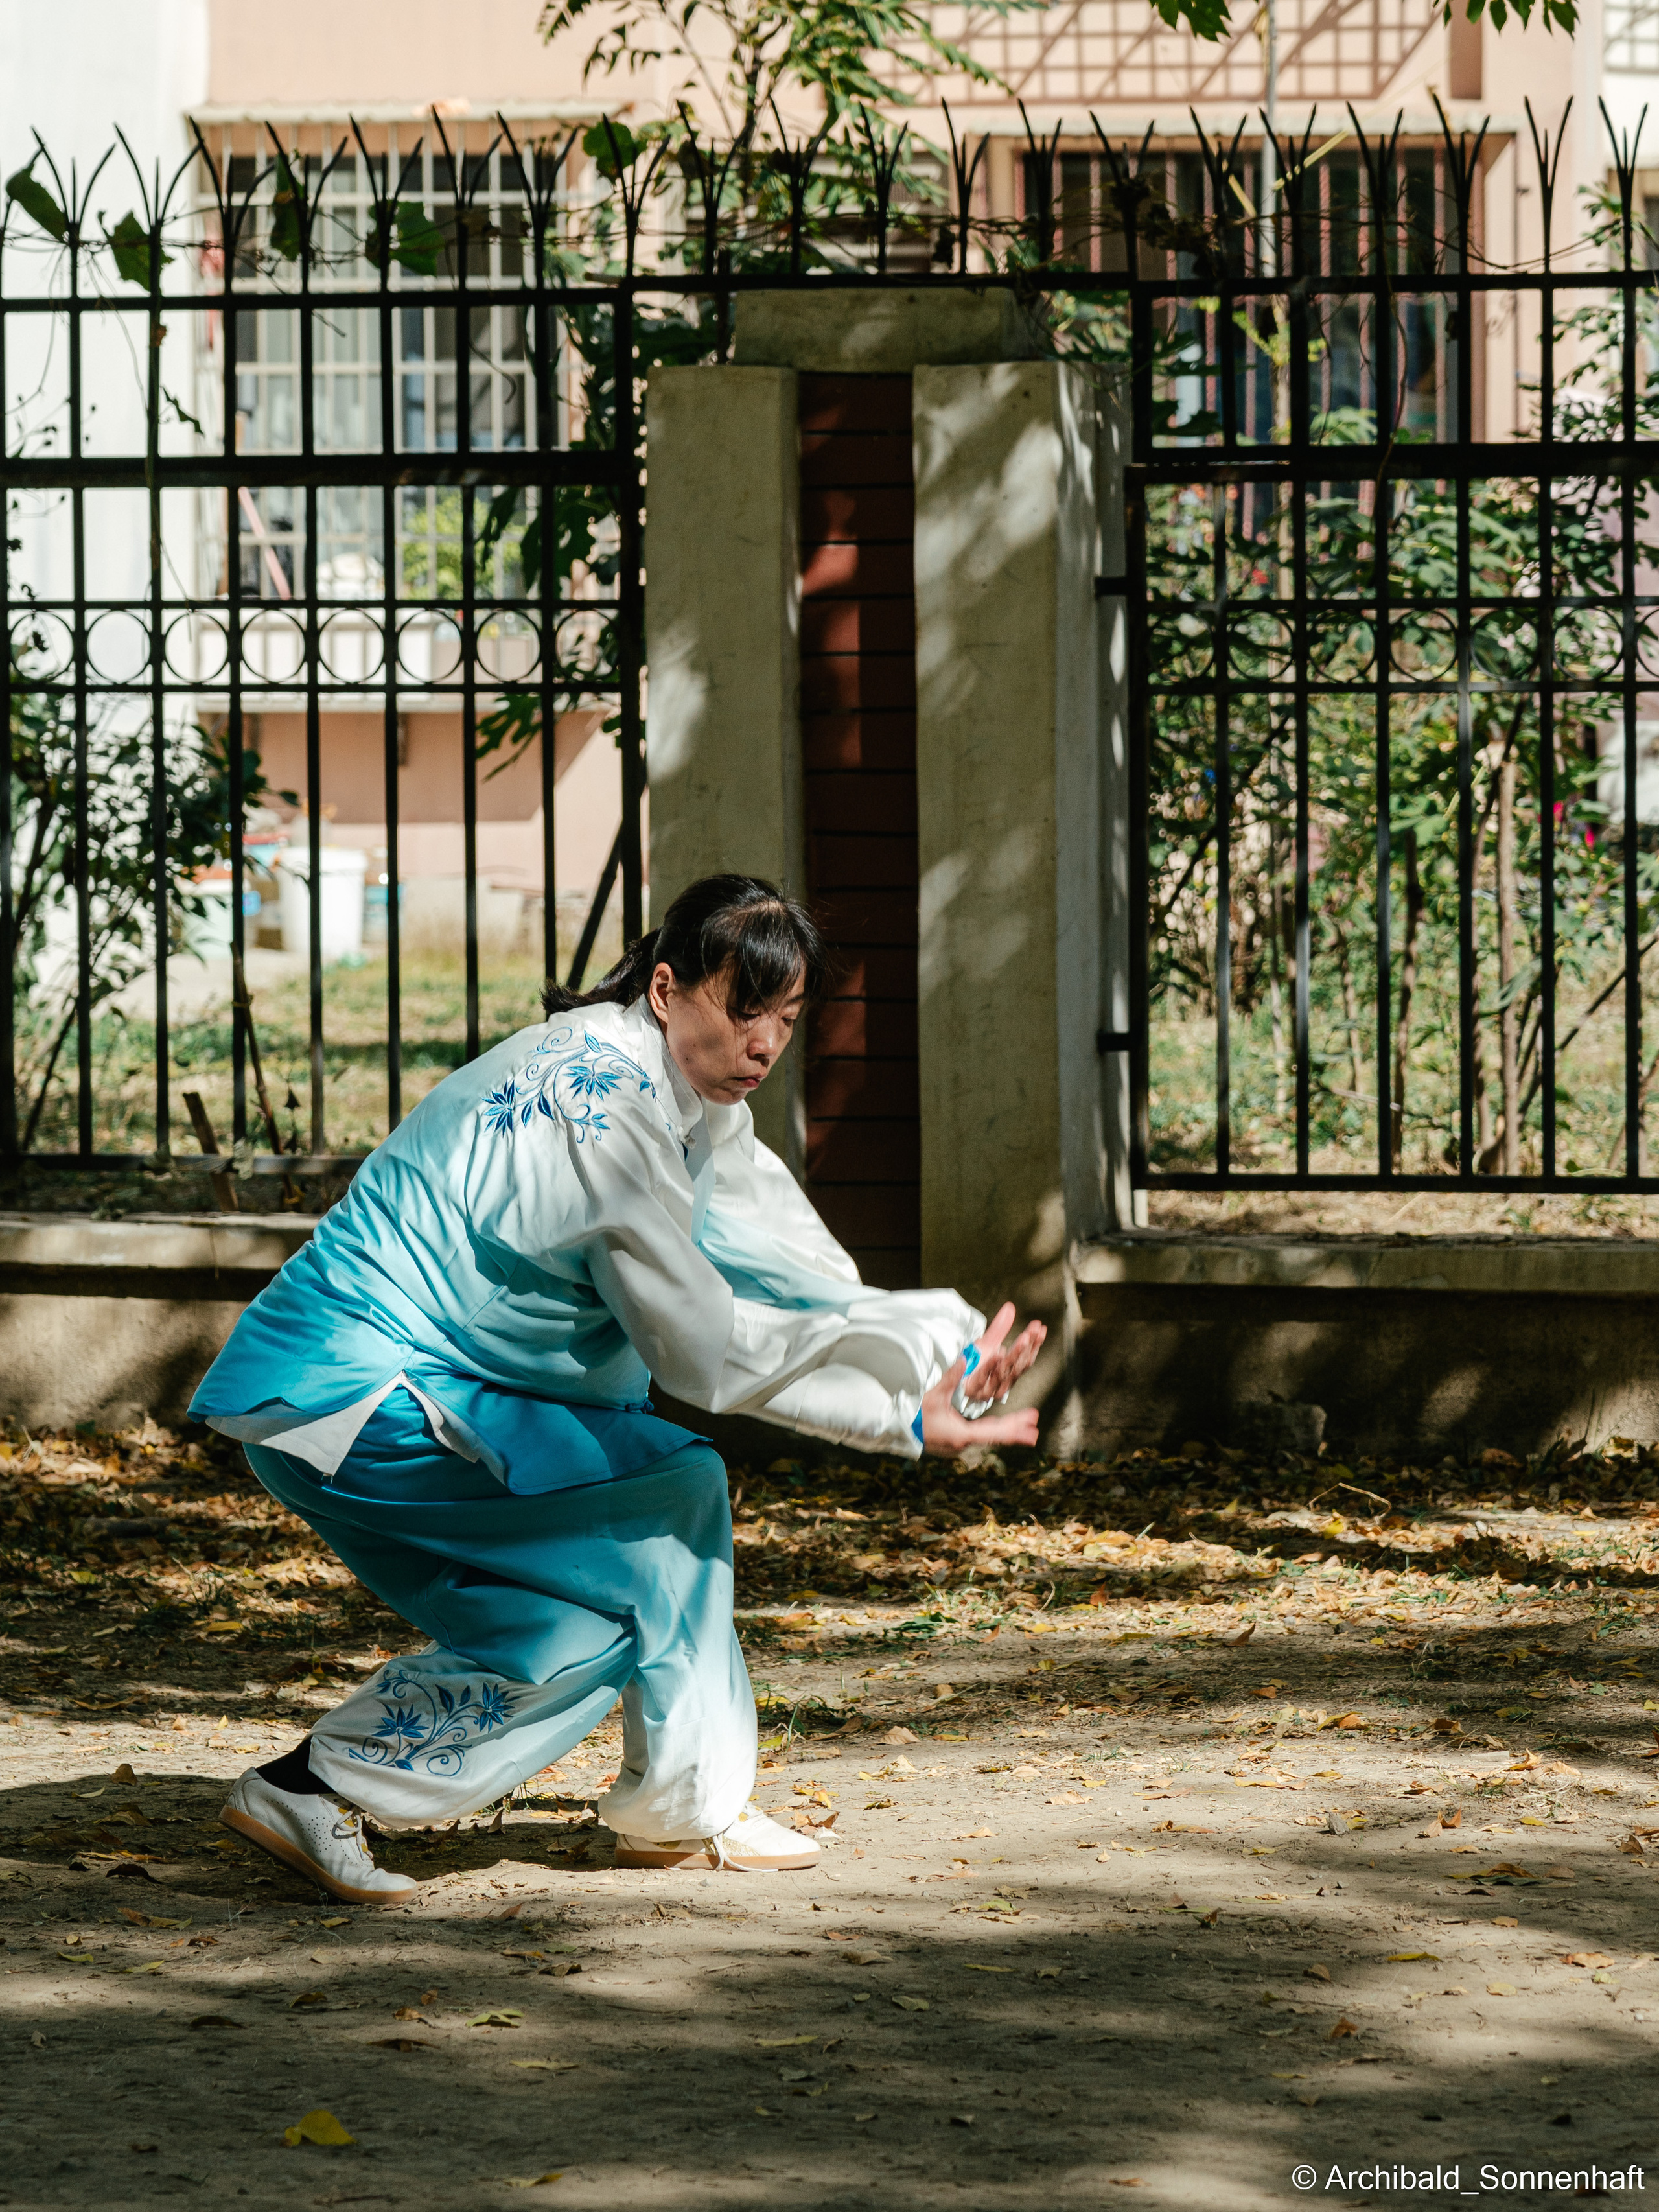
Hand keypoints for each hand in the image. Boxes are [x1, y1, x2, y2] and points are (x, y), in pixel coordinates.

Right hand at [919, 1302, 1047, 1453]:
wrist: (896, 1430)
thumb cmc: (913, 1415)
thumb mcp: (933, 1396)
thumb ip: (950, 1378)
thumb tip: (963, 1359)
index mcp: (961, 1434)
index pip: (994, 1431)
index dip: (1014, 1428)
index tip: (1031, 1425)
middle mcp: (963, 1442)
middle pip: (994, 1436)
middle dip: (1015, 1432)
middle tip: (1035, 1431)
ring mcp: (959, 1443)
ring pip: (988, 1436)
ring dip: (1006, 1431)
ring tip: (1024, 1429)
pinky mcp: (954, 1440)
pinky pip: (979, 1435)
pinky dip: (992, 1431)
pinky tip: (998, 1427)